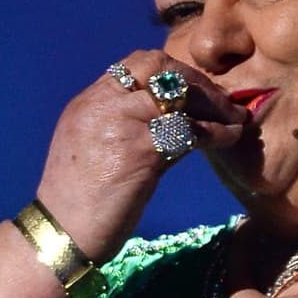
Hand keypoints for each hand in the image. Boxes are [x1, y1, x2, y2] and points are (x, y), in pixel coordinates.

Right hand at [34, 50, 247, 262]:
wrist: (61, 234)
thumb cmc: (80, 200)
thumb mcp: (94, 147)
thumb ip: (125, 123)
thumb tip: (176, 117)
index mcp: (91, 101)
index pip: (138, 63)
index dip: (175, 70)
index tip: (198, 88)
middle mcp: (102, 104)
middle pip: (160, 68)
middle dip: (197, 81)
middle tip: (223, 101)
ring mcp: (120, 123)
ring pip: (179, 97)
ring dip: (215, 107)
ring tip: (236, 119)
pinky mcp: (141, 150)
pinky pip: (189, 131)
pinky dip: (215, 133)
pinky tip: (229, 139)